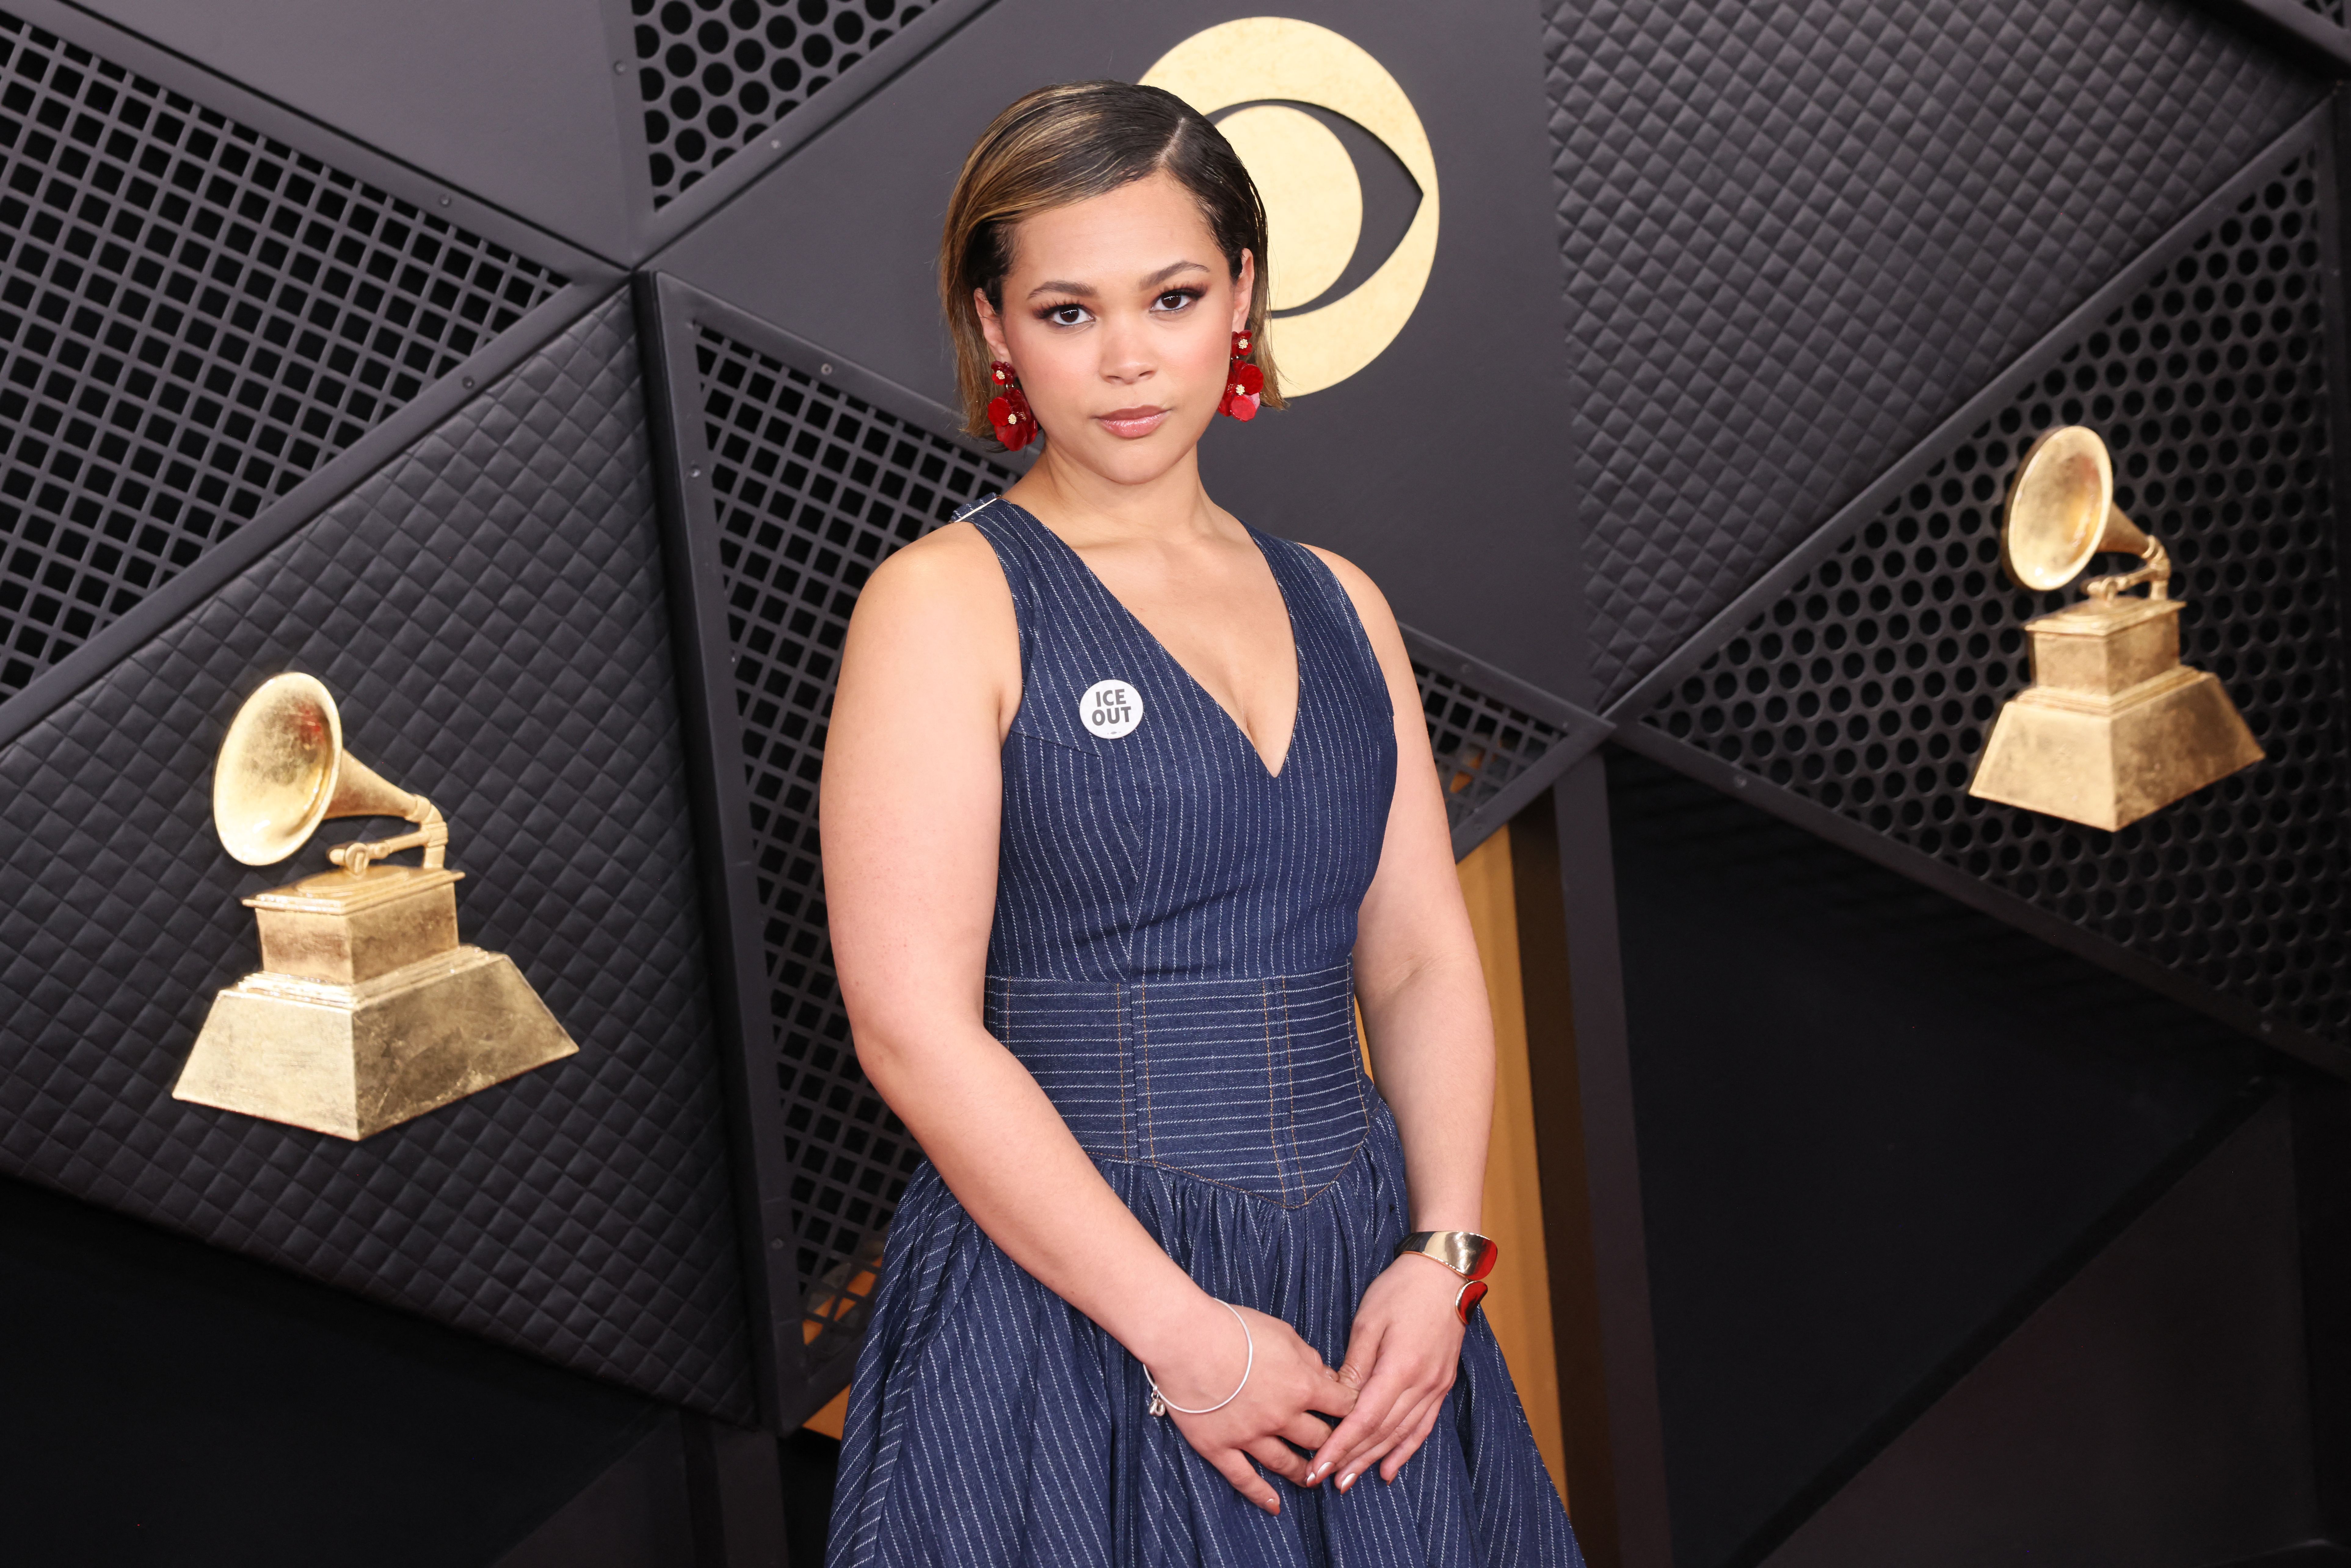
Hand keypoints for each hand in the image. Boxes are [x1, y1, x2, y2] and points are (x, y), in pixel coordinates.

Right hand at [1147, 1300, 1359, 1514]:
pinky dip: (1261, 1495)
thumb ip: (1309, 1358)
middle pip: (1319, 1439)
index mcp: (1303, 1386)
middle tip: (1333, 1448)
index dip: (1352, 1408)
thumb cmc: (1234, 1327)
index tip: (1351, 1412)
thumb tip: (1325, 1376)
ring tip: (1312, 1479)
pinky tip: (1275, 1506)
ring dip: (1304, 1472)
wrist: (1186, 1338)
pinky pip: (1244, 1479)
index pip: (1343, 1405)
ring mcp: (1251, 1436)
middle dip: (1331, 1442)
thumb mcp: (1283, 1332)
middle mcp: (1282, 1417)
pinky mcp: (1220, 1448)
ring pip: (1287, 1463)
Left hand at [1302, 1255, 1465, 1490]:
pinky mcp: (1442, 1385)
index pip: (1365, 1419)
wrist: (1443, 1274)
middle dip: (1352, 1459)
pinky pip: (1422, 1426)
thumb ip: (1355, 1365)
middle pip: (1382, 1432)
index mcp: (1400, 1367)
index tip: (1318, 1466)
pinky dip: (1405, 1450)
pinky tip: (1389, 1469)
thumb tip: (1338, 1400)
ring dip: (1374, 1460)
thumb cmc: (1400, 1290)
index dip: (1341, 1445)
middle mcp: (1422, 1384)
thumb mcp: (1368, 1322)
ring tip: (1349, 1480)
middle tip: (1323, 1481)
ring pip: (1401, 1434)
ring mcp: (1436, 1387)